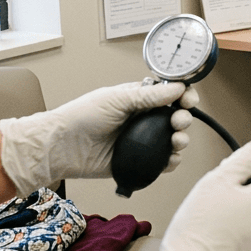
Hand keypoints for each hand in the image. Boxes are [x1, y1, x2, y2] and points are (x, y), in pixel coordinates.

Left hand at [0, 79, 196, 195]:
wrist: (61, 147)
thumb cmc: (81, 117)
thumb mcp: (117, 99)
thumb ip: (149, 95)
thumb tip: (177, 87)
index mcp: (138, 99)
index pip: (169, 95)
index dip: (183, 96)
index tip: (189, 100)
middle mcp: (142, 119)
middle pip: (175, 117)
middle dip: (184, 119)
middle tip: (179, 122)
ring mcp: (141, 142)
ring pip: (172, 141)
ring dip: (181, 140)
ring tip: (177, 142)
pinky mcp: (137, 162)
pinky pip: (161, 163)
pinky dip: (171, 162)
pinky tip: (170, 159)